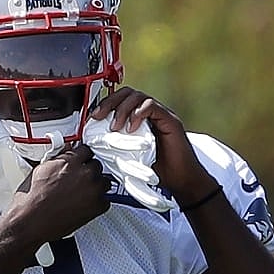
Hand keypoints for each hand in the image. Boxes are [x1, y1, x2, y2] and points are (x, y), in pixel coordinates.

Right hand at [5, 144, 110, 243]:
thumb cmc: (31, 200)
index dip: (83, 157)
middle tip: (79, 180)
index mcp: (70, 161)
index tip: (82, 161)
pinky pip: (106, 200)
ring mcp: (93, 190)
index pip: (86, 150)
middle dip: (89, 171)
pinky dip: (98, 203)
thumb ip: (58, 159)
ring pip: (104, 181)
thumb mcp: (41, 170)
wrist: (30, 221)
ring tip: (82, 194)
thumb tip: (65, 153)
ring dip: (96, 186)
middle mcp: (84, 173)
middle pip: (97, 165)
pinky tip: (85, 205)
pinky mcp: (98, 206)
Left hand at [91, 86, 214, 199]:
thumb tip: (93, 145)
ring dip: (122, 109)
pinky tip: (132, 128)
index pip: (120, 100)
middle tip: (98, 117)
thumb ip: (114, 148)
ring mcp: (161, 115)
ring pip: (138, 97)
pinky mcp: (170, 120)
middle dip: (109, 102)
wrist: (181, 180)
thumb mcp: (128, 158)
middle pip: (127, 93)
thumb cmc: (158, 171)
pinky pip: (152, 106)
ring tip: (115, 127)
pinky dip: (138, 114)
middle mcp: (150, 113)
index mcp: (139, 119)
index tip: (93, 117)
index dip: (104, 105)